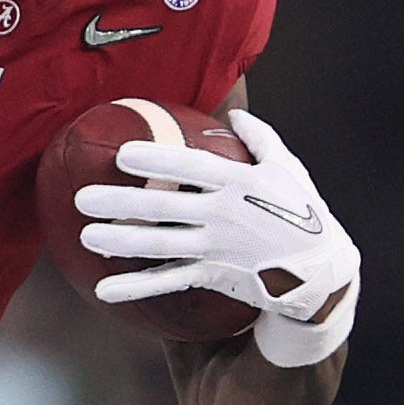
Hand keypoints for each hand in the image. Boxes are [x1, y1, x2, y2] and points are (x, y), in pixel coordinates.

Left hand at [77, 108, 360, 334]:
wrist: (321, 273)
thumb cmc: (304, 213)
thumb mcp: (289, 169)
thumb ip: (261, 139)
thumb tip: (235, 113)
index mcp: (239, 184)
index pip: (190, 168)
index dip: (156, 161)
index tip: (121, 154)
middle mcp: (223, 216)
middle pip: (163, 208)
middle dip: (121, 203)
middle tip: (83, 198)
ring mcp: (216, 249)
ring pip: (160, 246)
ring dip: (121, 243)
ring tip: (87, 237)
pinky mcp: (214, 275)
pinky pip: (169, 282)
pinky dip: (137, 287)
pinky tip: (105, 291)